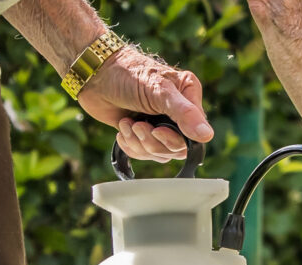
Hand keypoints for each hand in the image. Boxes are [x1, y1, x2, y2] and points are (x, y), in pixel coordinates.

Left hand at [77, 48, 214, 160]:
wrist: (94, 74)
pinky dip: (130, 145)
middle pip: (176, 148)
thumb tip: (207, 135)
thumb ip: (184, 113)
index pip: (195, 133)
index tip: (157, 131)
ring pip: (159, 153)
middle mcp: (178, 112)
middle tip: (137, 125)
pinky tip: (122, 129)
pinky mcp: (142, 132)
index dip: (175, 139)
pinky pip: (143, 153)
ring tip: (127, 123)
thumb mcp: (159, 91)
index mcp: (188, 96)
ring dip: (139, 142)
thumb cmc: (128, 74)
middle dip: (153, 142)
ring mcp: (160, 123)